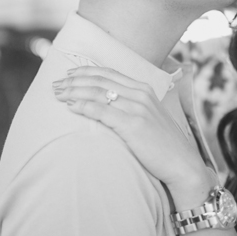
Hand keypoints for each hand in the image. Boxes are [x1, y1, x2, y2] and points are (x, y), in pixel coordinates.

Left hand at [53, 66, 215, 207]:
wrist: (181, 163)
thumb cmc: (161, 144)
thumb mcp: (148, 117)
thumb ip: (130, 106)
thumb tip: (106, 104)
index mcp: (143, 88)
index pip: (108, 73)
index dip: (85, 72)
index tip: (68, 75)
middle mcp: (140, 94)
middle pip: (99, 80)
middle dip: (74, 81)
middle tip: (55, 85)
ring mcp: (137, 108)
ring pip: (98, 92)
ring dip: (74, 91)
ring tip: (58, 94)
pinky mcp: (132, 124)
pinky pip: (102, 111)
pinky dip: (84, 106)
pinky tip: (71, 106)